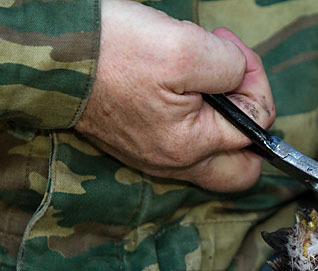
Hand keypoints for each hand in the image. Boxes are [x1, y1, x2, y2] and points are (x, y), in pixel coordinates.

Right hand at [75, 0, 274, 191]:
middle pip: (242, 166)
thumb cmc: (113, 52)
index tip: (235, 56)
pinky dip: (197, 110)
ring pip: (216, 151)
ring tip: (203, 71)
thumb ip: (232, 70)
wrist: (52, 56)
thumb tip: (244, 79)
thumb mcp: (185, 50)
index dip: (256, 85)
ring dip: (223, 109)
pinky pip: (188, 139)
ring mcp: (159, 156)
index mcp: (191, 147)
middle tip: (233, 83)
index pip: (257, 129)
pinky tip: (182, 81)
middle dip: (249, 121)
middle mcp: (177, 162)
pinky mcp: (144, 143)